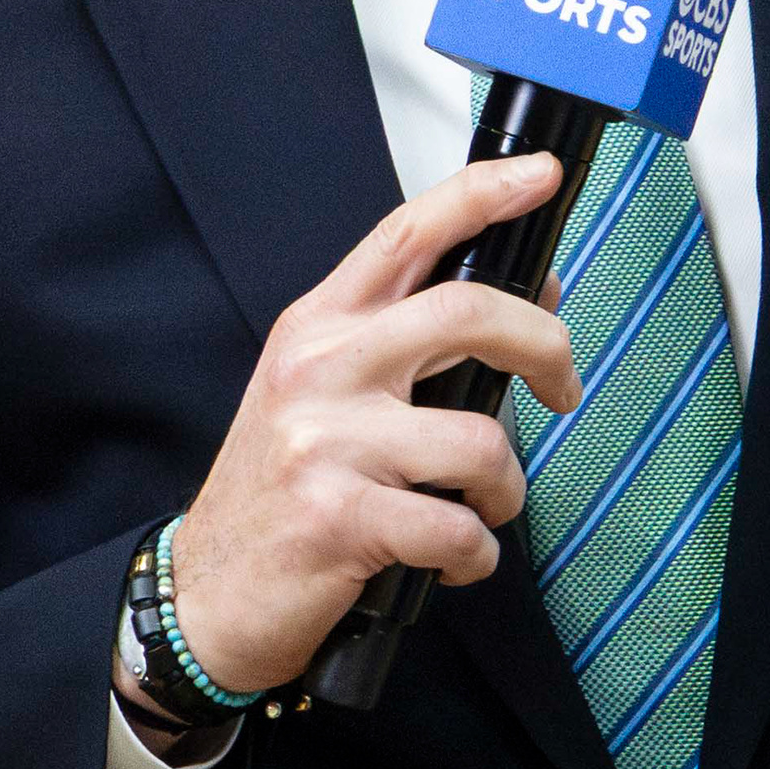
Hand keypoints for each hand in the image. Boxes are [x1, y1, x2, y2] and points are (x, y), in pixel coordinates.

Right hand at [165, 156, 579, 694]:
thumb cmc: (282, 492)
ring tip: (480, 508)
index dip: (481, 193)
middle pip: (465, 311)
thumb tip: (530, 296)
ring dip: (504, 488)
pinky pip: (458, 528)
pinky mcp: (338, 518)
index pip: (406, 233)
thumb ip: (415, 344)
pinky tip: (451, 561)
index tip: (540, 175)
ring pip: (479, 439)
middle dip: (544, 345)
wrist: (206, 593)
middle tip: (563, 386)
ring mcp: (325, 442)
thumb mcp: (331, 395)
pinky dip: (476, 555)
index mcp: (319, 326)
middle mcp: (319, 369)